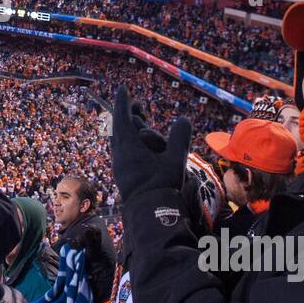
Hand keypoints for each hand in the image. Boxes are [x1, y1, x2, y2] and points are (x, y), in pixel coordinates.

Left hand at [110, 87, 191, 202]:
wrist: (149, 212)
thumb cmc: (162, 185)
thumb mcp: (175, 160)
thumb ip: (180, 138)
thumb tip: (184, 119)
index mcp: (129, 147)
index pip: (122, 118)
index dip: (123, 102)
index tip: (122, 89)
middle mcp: (120, 154)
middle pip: (120, 129)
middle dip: (127, 115)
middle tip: (136, 106)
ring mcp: (119, 166)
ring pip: (119, 142)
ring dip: (128, 130)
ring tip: (137, 123)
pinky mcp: (121, 175)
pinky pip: (121, 153)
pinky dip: (127, 144)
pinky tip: (134, 146)